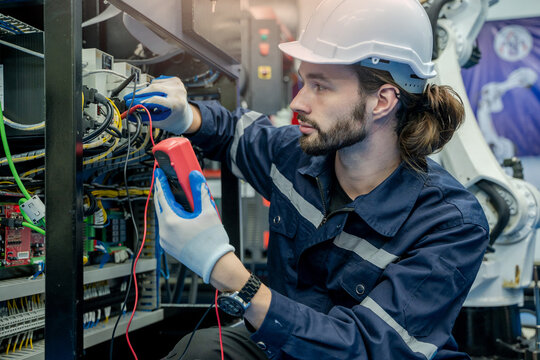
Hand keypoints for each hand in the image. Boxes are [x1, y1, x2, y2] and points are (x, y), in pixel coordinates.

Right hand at [124, 76, 192, 133]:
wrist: (186, 116)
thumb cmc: (175, 120)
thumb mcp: (161, 122)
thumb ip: (145, 118)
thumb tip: (131, 114)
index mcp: (177, 104)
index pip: (155, 99)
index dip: (141, 101)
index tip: (131, 103)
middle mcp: (179, 92)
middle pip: (153, 88)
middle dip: (139, 93)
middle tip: (129, 98)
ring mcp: (178, 85)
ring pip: (154, 83)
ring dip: (146, 90)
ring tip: (146, 99)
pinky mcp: (176, 80)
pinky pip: (158, 80)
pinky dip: (153, 86)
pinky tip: (156, 93)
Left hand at [153, 168, 233, 282]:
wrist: (215, 264)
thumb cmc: (212, 242)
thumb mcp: (208, 212)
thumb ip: (200, 193)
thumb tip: (196, 178)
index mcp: (171, 222)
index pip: (162, 196)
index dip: (160, 182)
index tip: (159, 174)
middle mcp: (164, 232)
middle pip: (160, 207)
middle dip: (162, 194)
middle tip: (164, 183)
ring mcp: (165, 241)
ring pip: (163, 218)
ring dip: (167, 207)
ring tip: (175, 198)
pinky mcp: (169, 247)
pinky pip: (166, 228)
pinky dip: (170, 219)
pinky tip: (179, 215)